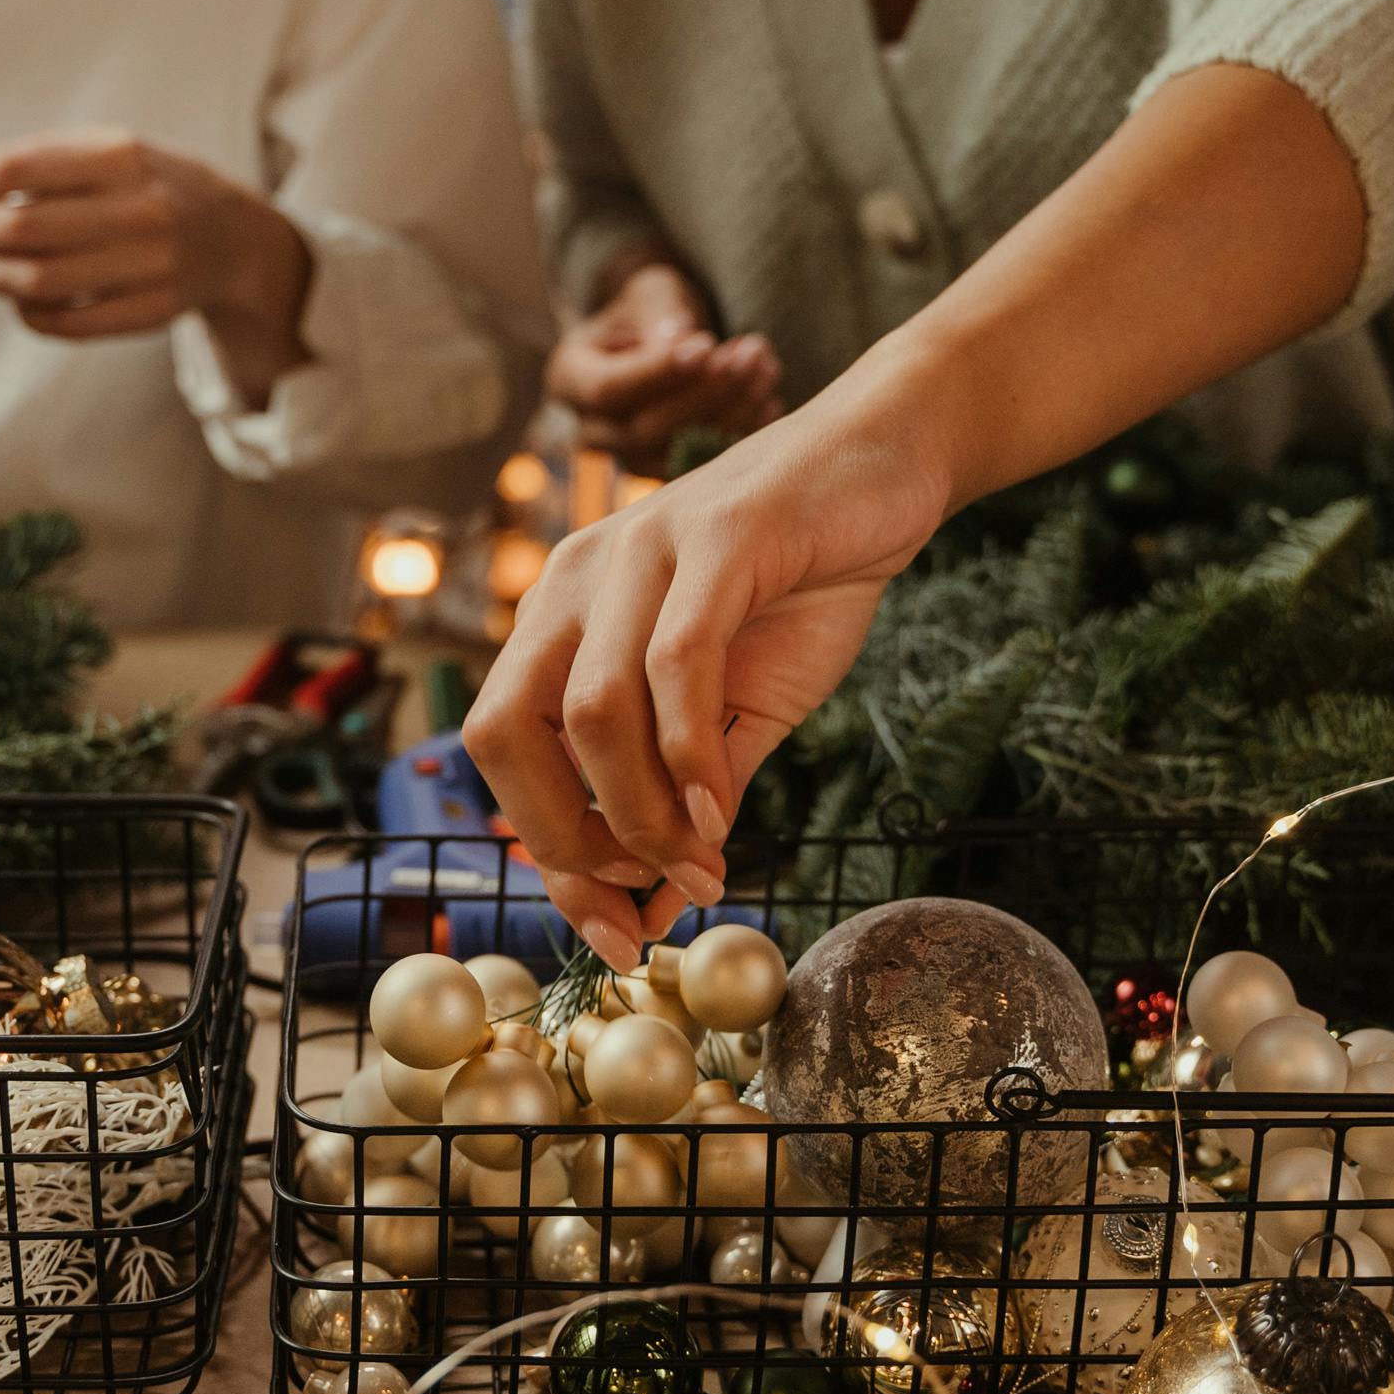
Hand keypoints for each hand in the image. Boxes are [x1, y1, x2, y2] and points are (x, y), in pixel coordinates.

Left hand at [0, 131, 314, 400]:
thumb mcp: (106, 152)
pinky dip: (27, 312)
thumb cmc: (146, 186)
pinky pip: (69, 322)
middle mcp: (142, 210)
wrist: (235, 238)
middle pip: (24, 228)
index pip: (18, 169)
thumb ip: (32, 166)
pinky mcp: (154, 311)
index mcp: (123, 155)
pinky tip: (15, 296)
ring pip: (41, 281)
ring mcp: (152, 266)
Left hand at [466, 390, 952, 970]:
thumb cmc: (804, 585)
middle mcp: (574, 580)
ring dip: (638, 812)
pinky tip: (722, 814)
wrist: (889, 463)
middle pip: (504, 731)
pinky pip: (675, 664)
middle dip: (563, 839)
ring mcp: (639, 551)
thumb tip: (660, 903)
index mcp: (560, 618)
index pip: (503, 750)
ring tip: (697, 863)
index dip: (547, 854)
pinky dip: (690, 755)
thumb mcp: (741, 709)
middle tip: (640, 898)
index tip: (614, 930)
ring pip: (588, 711)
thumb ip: (694, 795)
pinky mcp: (714, 536)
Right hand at [545, 261, 781, 470]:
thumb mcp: (649, 291)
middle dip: (705, 393)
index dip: (659, 372)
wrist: (657, 344)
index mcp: (568, 379)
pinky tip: (770, 403)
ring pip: (677, 454)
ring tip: (765, 370)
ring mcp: (626, 459)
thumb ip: (658, 309)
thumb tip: (678, 338)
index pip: (607, 389)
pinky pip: (701, 467)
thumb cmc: (650, 311)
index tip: (707, 344)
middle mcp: (590, 430)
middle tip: (750, 355)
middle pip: (645, 429)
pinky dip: (739, 437)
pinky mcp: (663, 473)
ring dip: (730, 415)